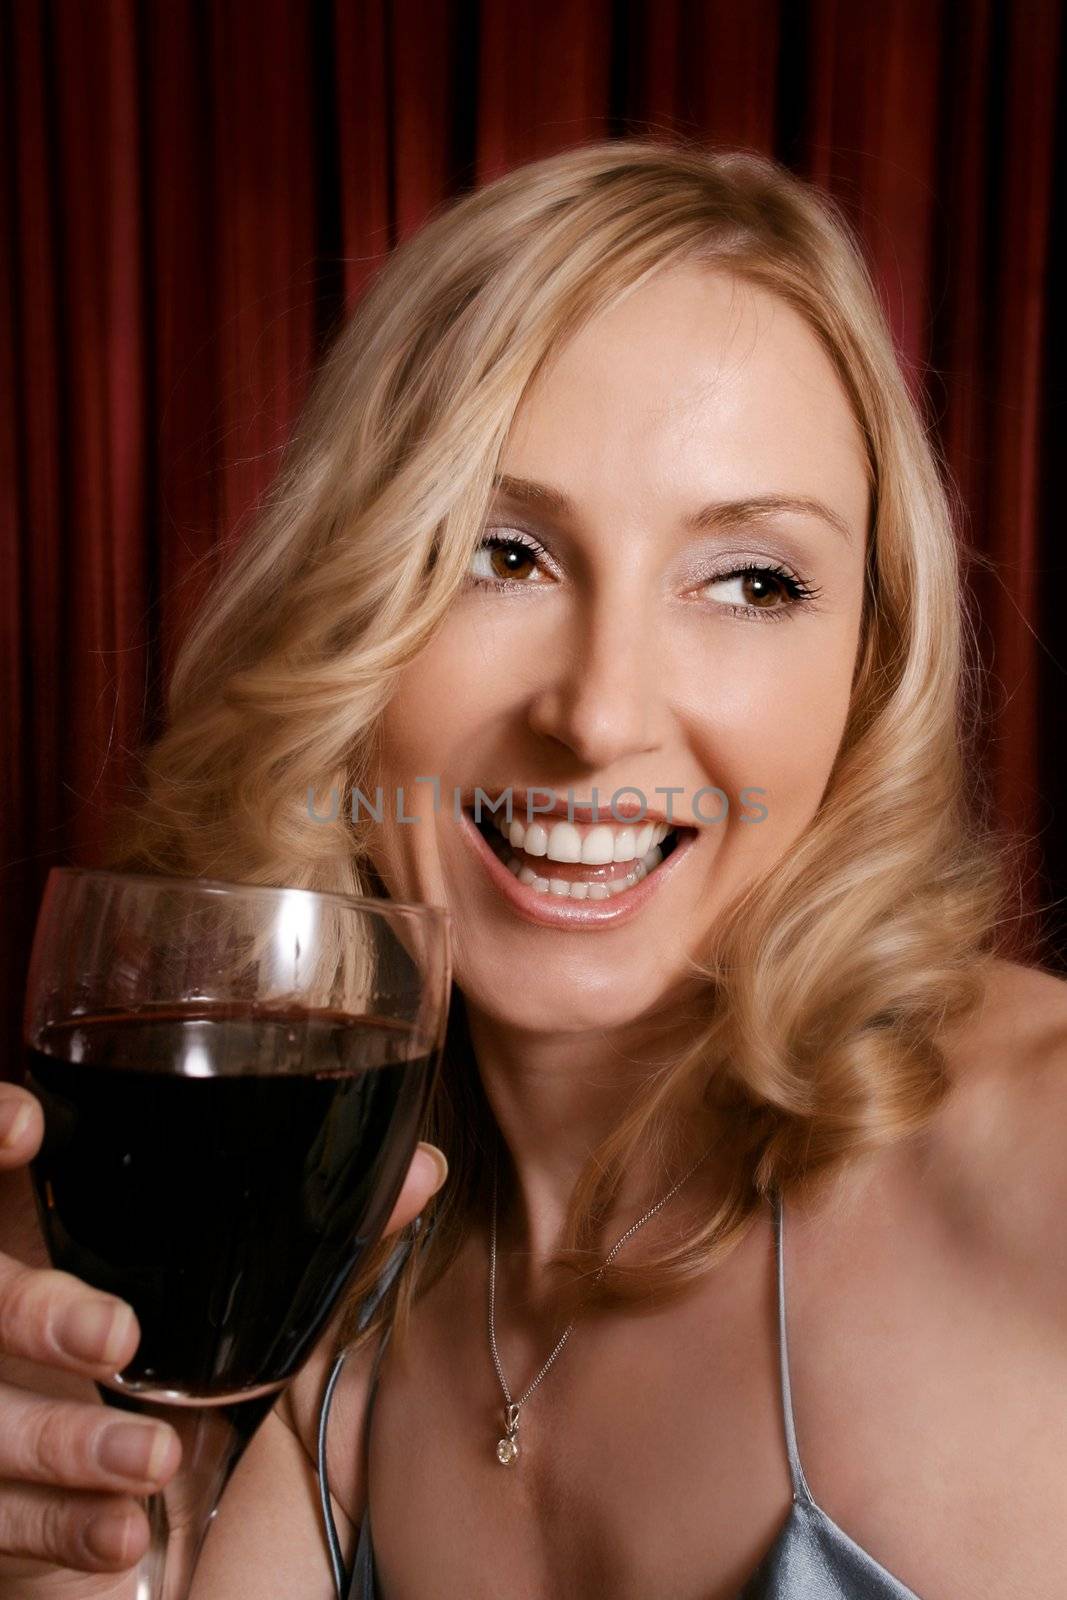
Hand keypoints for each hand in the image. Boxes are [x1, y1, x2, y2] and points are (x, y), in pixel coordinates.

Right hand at [0, 1082, 447, 1591]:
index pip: (6, 1189)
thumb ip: (334, 1243)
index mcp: (61, 1253)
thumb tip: (424, 1166)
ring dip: (67, 1440)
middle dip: (33, 1308)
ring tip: (152, 1458)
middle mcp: (8, 1334)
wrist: (168, 1551)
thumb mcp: (273, 1322)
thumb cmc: (207, 1400)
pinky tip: (121, 1534)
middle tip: (116, 1336)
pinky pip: (3, 1523)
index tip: (38, 1127)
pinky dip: (65, 1527)